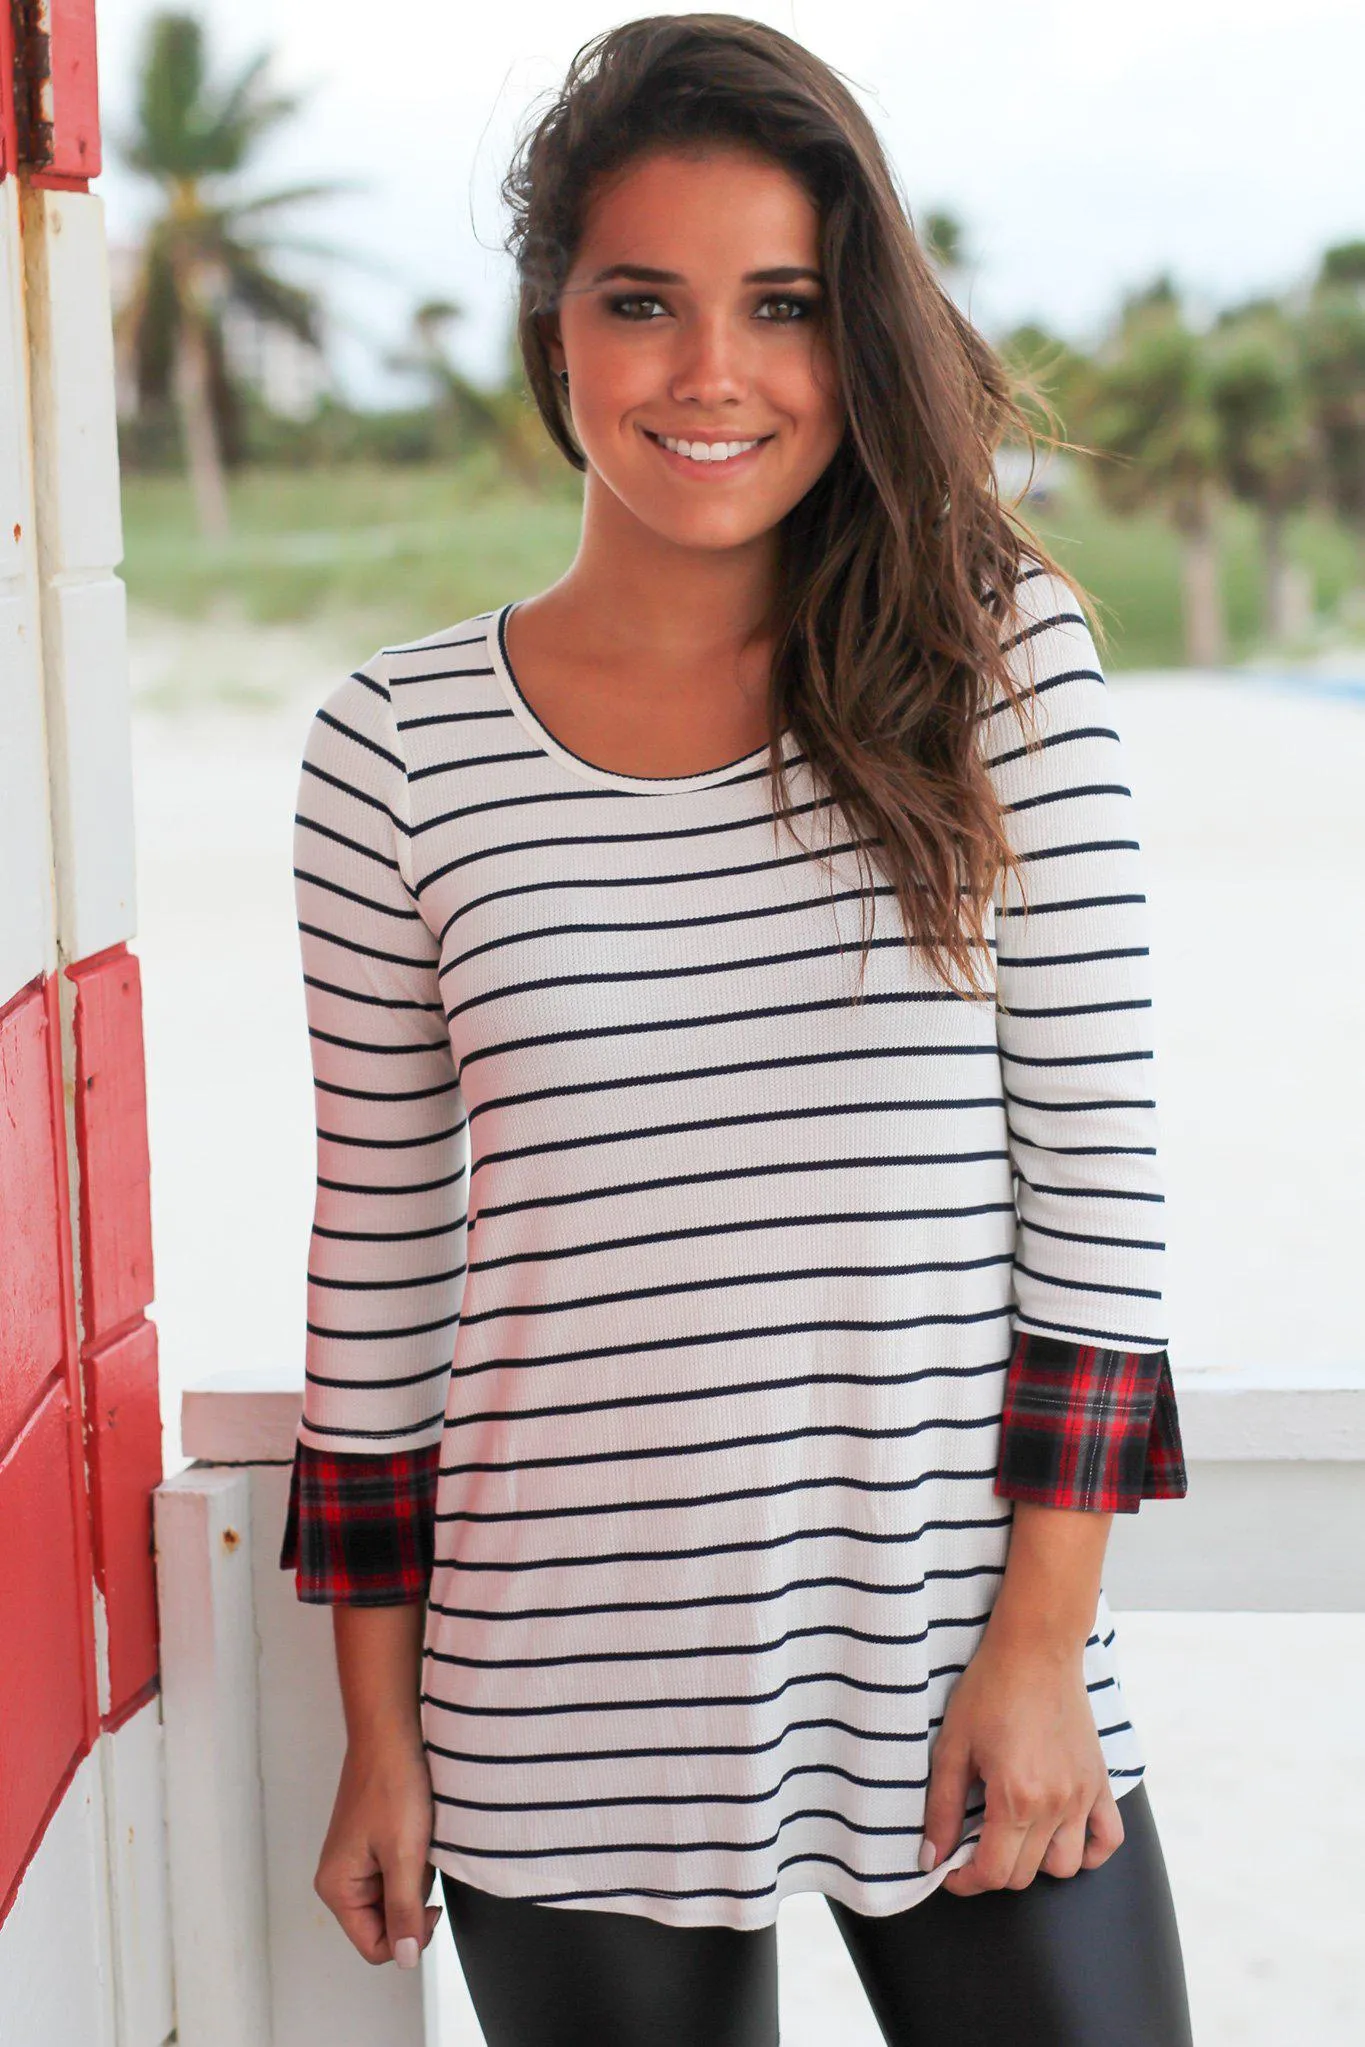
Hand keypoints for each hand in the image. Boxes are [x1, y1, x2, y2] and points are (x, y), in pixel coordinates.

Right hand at [314, 1732, 443, 1965]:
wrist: (391, 1734)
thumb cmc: (392, 1784)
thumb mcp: (405, 1855)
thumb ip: (404, 1911)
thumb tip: (407, 1958)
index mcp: (337, 1888)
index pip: (375, 1947)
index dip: (408, 1936)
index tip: (430, 1906)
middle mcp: (340, 1880)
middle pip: (385, 1924)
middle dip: (411, 1901)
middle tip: (421, 1862)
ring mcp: (355, 1862)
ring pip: (395, 1897)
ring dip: (414, 1878)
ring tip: (417, 1841)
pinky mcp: (370, 1845)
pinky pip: (397, 1872)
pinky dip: (413, 1859)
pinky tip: (416, 1832)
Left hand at [920, 1623, 1123, 1894]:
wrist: (1036, 1649)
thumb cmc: (990, 1690)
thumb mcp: (952, 1746)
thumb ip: (940, 1807)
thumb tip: (931, 1857)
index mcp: (1015, 1797)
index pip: (994, 1873)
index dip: (965, 1882)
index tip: (950, 1872)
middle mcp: (1055, 1804)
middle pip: (1025, 1874)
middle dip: (993, 1870)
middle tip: (971, 1846)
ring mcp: (1083, 1796)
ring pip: (1065, 1866)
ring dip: (1036, 1863)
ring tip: (1013, 1836)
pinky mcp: (1100, 1782)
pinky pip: (1108, 1840)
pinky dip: (1088, 1851)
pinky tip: (1060, 1836)